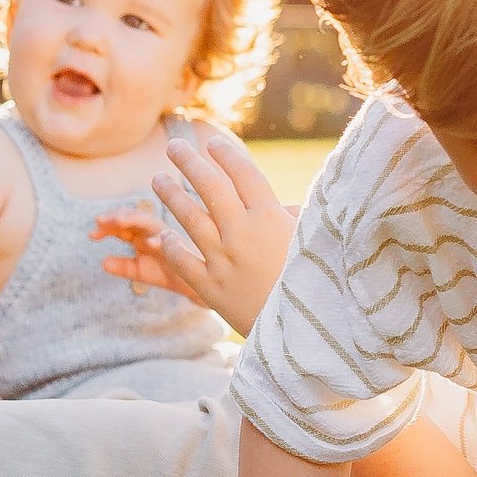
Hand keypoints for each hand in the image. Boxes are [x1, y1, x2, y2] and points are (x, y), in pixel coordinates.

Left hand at [93, 127, 298, 333]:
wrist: (306, 334)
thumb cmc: (319, 285)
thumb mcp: (315, 243)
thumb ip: (300, 219)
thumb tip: (295, 205)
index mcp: (271, 217)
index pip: (243, 173)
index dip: (226, 154)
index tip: (212, 142)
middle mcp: (243, 233)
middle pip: (209, 186)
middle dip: (188, 162)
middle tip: (174, 147)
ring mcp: (224, 260)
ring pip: (189, 218)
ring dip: (170, 195)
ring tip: (158, 180)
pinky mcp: (211, 288)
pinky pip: (183, 260)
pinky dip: (171, 246)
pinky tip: (163, 236)